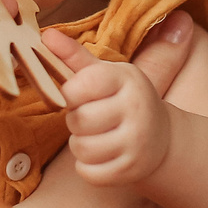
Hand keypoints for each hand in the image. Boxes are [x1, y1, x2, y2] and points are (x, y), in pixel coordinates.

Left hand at [47, 36, 171, 189]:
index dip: (70, 94)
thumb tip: (45, 34)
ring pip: (82, 149)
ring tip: (95, 136)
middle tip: (89, 118)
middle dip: (75, 121)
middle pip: (78, 121)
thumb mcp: (105, 74)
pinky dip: (88, 167)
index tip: (78, 95)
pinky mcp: (131, 170)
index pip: (80, 86)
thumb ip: (73, 56)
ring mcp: (136, 142)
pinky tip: (101, 156)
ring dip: (80, 145)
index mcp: (126, 79)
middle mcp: (136, 109)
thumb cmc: (123, 100)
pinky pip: (89, 173)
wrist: (162, 138)